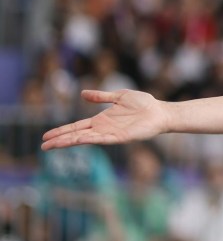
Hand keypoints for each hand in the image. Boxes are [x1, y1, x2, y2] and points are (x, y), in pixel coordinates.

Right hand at [41, 89, 170, 150]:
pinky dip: (91, 139)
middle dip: (60, 140)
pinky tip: (80, 140)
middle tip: (43, 146)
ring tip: (54, 146)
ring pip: (86, 139)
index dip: (62, 131)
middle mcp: (103, 129)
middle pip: (77, 135)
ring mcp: (111, 134)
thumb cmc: (143, 104)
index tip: (46, 136)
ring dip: (70, 142)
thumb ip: (101, 96)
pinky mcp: (122, 138)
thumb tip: (82, 94)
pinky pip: (103, 139)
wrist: (160, 111)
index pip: (76, 127)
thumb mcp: (119, 96)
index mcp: (101, 120)